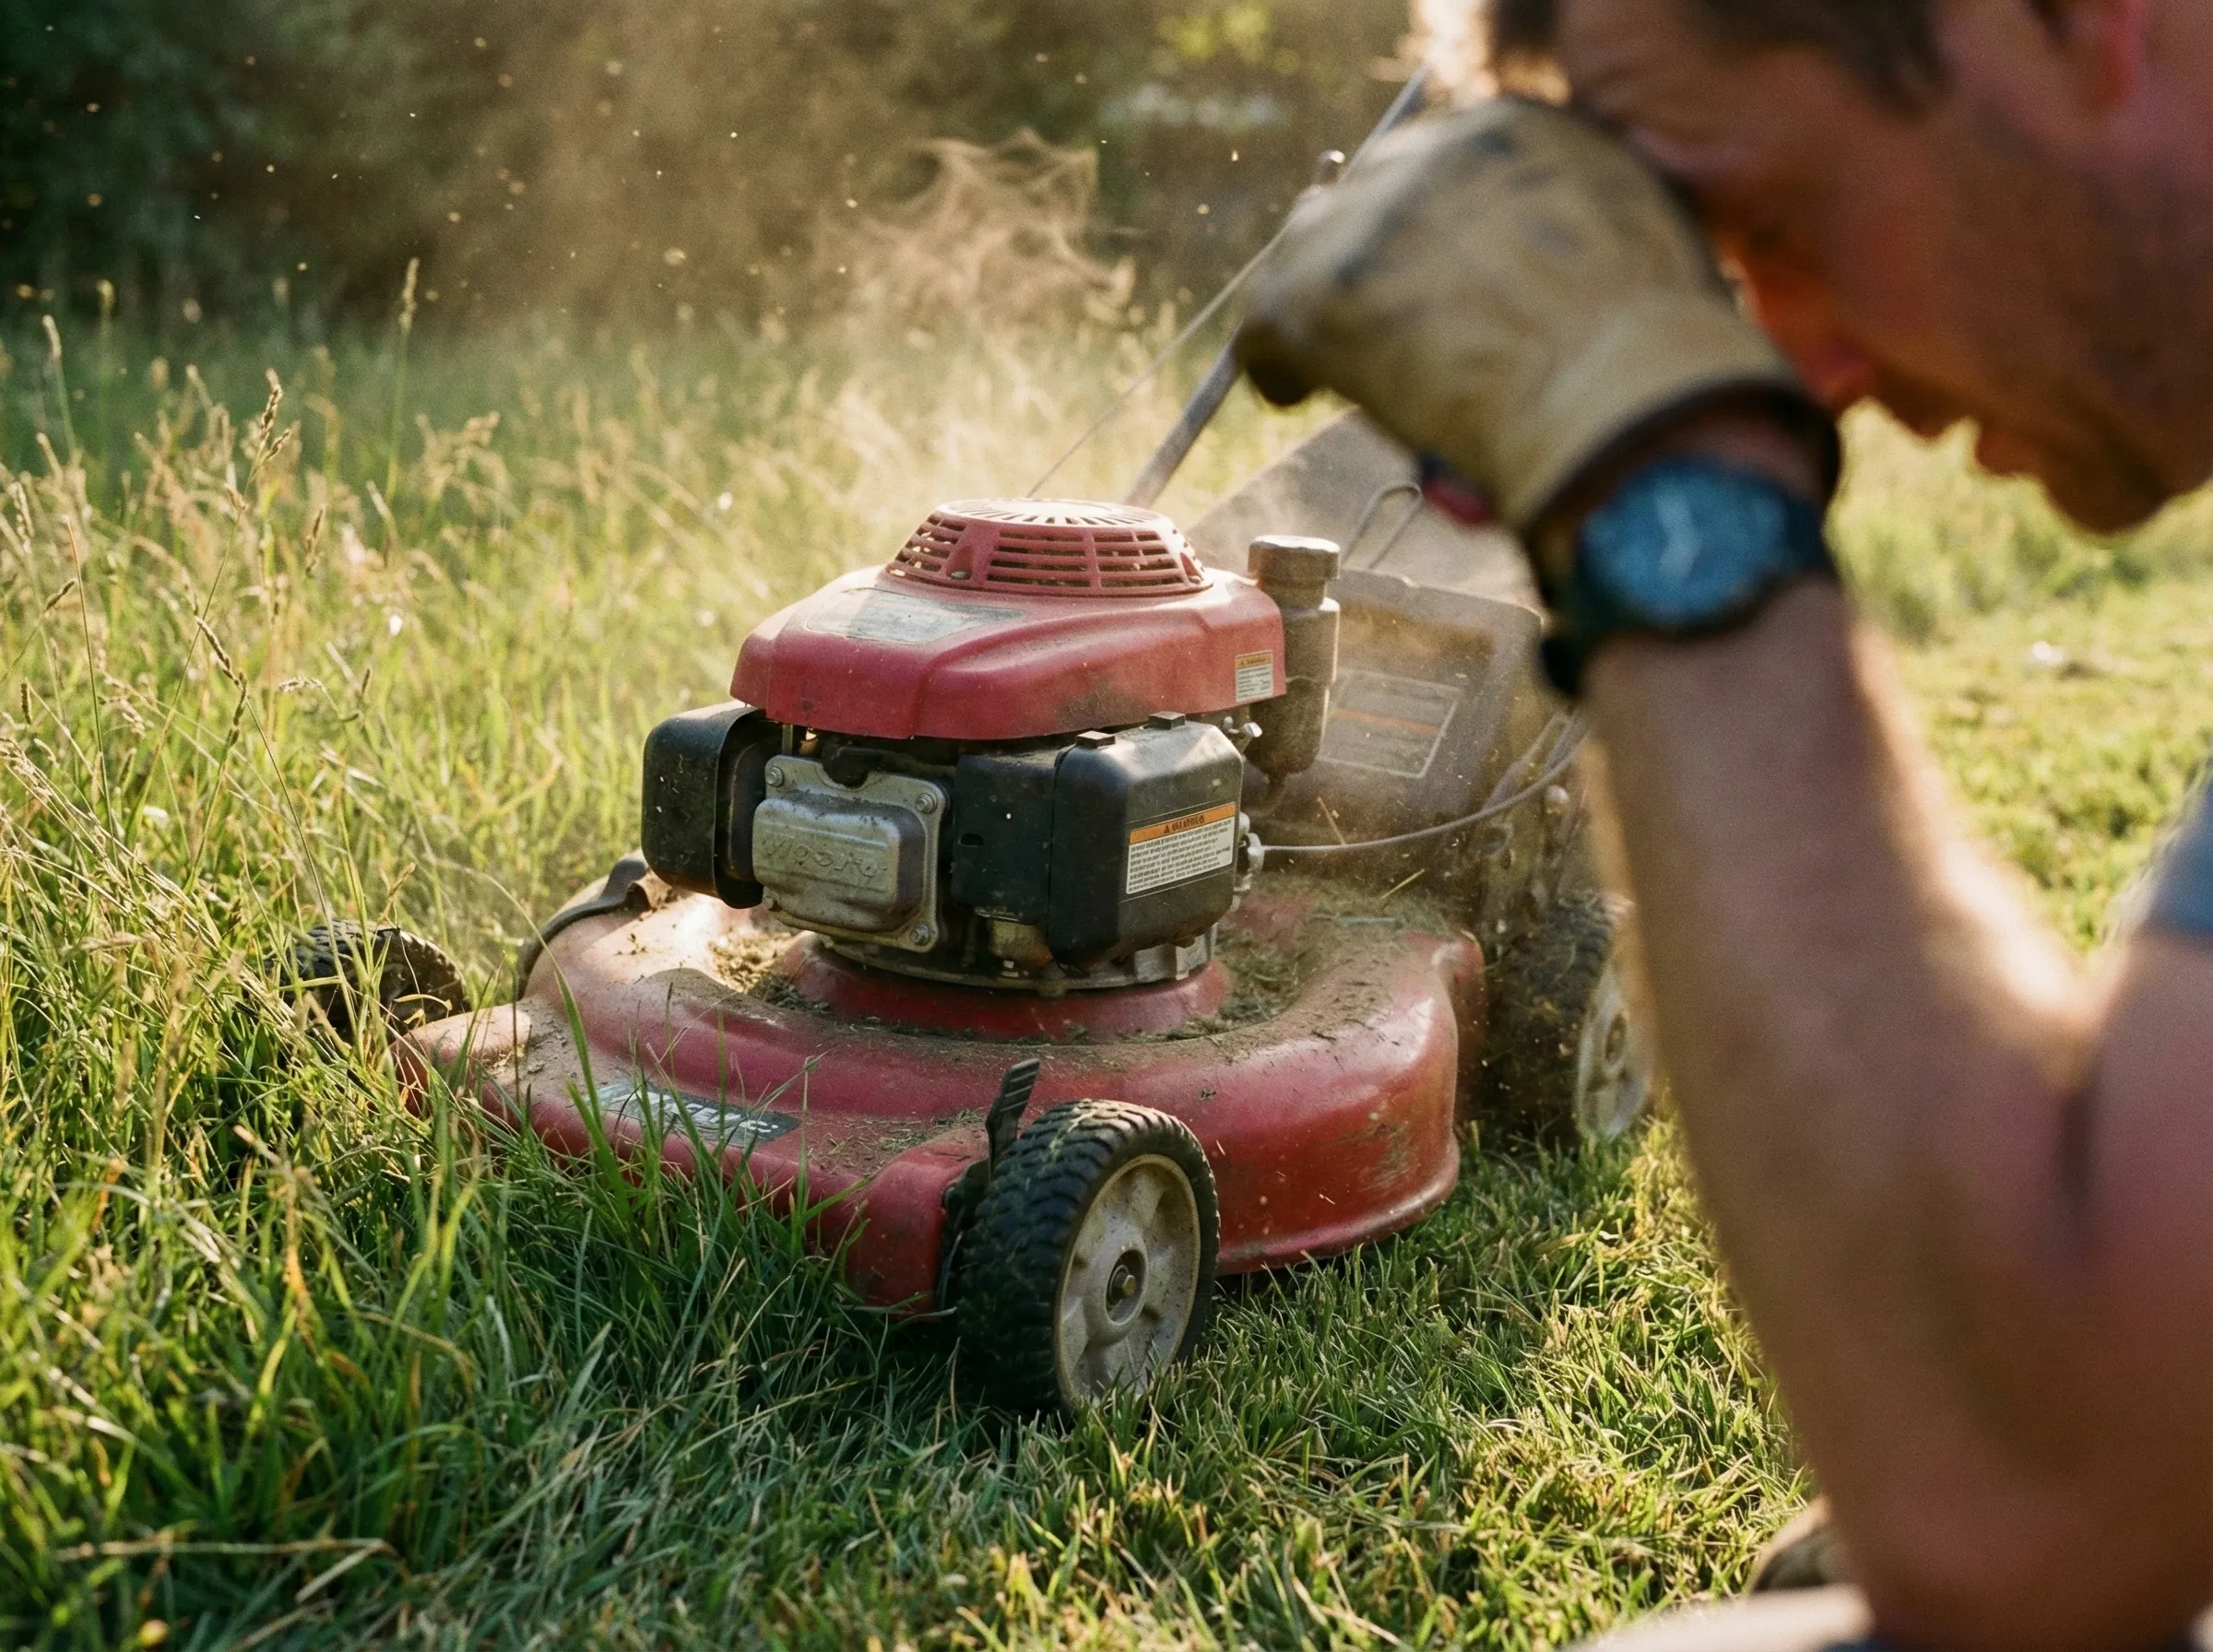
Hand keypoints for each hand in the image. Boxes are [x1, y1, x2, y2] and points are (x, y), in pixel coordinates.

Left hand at [1235, 97, 1837, 541]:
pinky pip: (1265, 327)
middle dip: (1374, 259)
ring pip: (1309, 251)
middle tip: (1382, 320)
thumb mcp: (1635, 250)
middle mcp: (1430, 153)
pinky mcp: (1309, 292)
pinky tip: (1294, 396)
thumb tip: (1553, 282)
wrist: (1619, 401)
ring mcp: (1362, 219)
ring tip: (1337, 363)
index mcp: (1516, 132)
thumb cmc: (1655, 355)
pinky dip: (1279, 367)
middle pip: (1368, 198)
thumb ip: (1582, 240)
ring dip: (1323, 306)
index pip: (1443, 170)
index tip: (1434, 278)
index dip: (1431, 233)